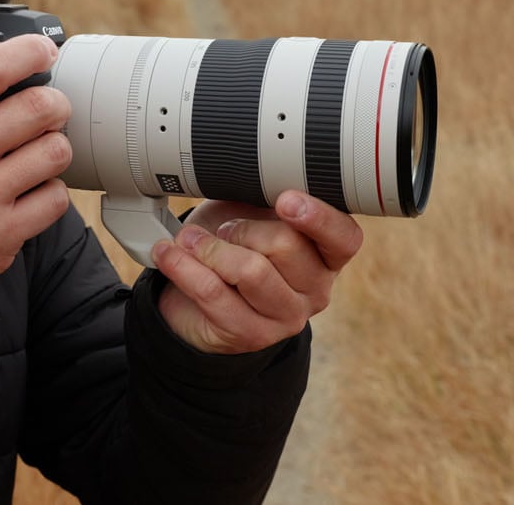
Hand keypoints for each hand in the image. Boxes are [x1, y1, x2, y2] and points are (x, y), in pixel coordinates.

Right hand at [0, 34, 72, 295]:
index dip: (24, 52)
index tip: (42, 50)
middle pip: (35, 108)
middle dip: (55, 100)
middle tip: (51, 106)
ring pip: (54, 152)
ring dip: (56, 145)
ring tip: (42, 149)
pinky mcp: (2, 237)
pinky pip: (55, 200)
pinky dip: (53, 191)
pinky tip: (34, 190)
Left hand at [152, 191, 362, 354]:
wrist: (200, 296)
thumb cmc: (235, 246)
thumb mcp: (253, 212)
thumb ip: (264, 196)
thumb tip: (251, 176)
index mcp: (327, 254)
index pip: (344, 238)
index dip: (318, 217)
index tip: (284, 199)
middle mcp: (316, 289)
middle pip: (286, 245)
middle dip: (242, 228)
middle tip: (223, 229)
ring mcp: (286, 317)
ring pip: (251, 271)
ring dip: (209, 248)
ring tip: (188, 240)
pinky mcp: (252, 336)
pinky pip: (214, 294)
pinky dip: (184, 267)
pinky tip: (168, 253)